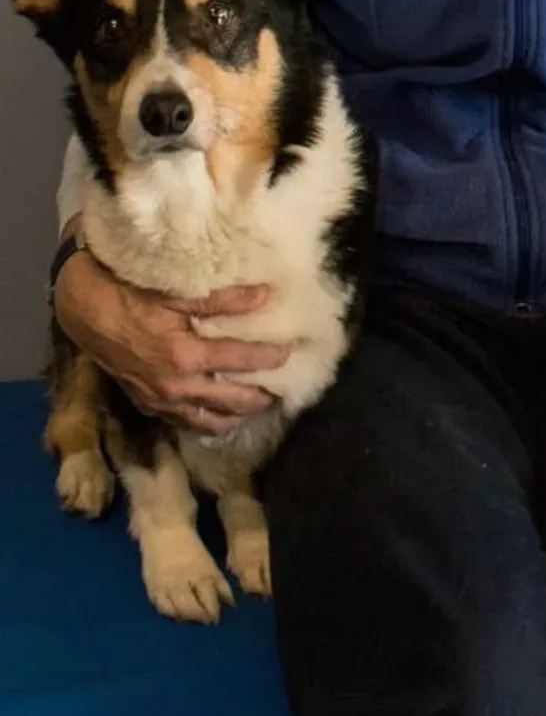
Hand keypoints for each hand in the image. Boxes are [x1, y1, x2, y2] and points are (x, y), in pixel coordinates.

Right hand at [53, 238, 289, 435]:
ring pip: (209, 420)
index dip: (270, 358)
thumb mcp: (179, 293)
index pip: (242, 361)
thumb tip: (266, 296)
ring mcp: (161, 401)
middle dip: (261, 398)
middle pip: (232, 402)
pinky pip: (185, 422)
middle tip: (285, 391)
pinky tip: (221, 414)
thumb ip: (224, 299)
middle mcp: (176, 387)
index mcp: (186, 357)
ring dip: (237, 415)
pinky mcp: (148, 405)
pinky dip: (207, 421)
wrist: (85, 311)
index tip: (291, 353)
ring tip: (259, 406)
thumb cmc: (131, 295)